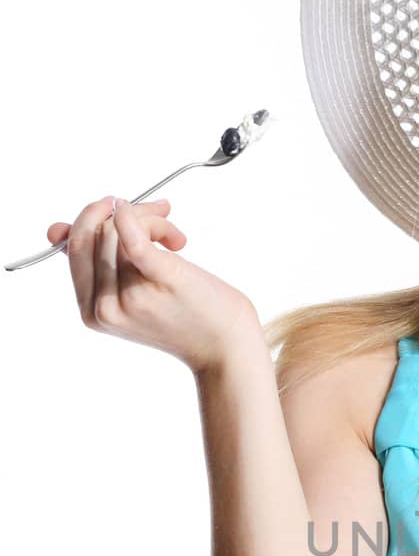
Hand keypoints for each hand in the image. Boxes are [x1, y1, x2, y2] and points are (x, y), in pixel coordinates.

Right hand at [49, 195, 260, 375]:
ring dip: (153, 219)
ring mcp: (131, 296)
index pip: (75, 247)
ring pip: (121, 230)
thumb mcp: (130, 296)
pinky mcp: (162, 279)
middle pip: (96, 234)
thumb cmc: (183, 316)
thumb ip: (96, 265)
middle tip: (158, 215)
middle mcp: (105, 307)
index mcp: (91, 311)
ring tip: (175, 237)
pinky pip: (132, 238)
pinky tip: (158, 212)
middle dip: (123, 212)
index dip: (92, 219)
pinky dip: (137, 217)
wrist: (225, 346)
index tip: (117, 208)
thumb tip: (57, 230)